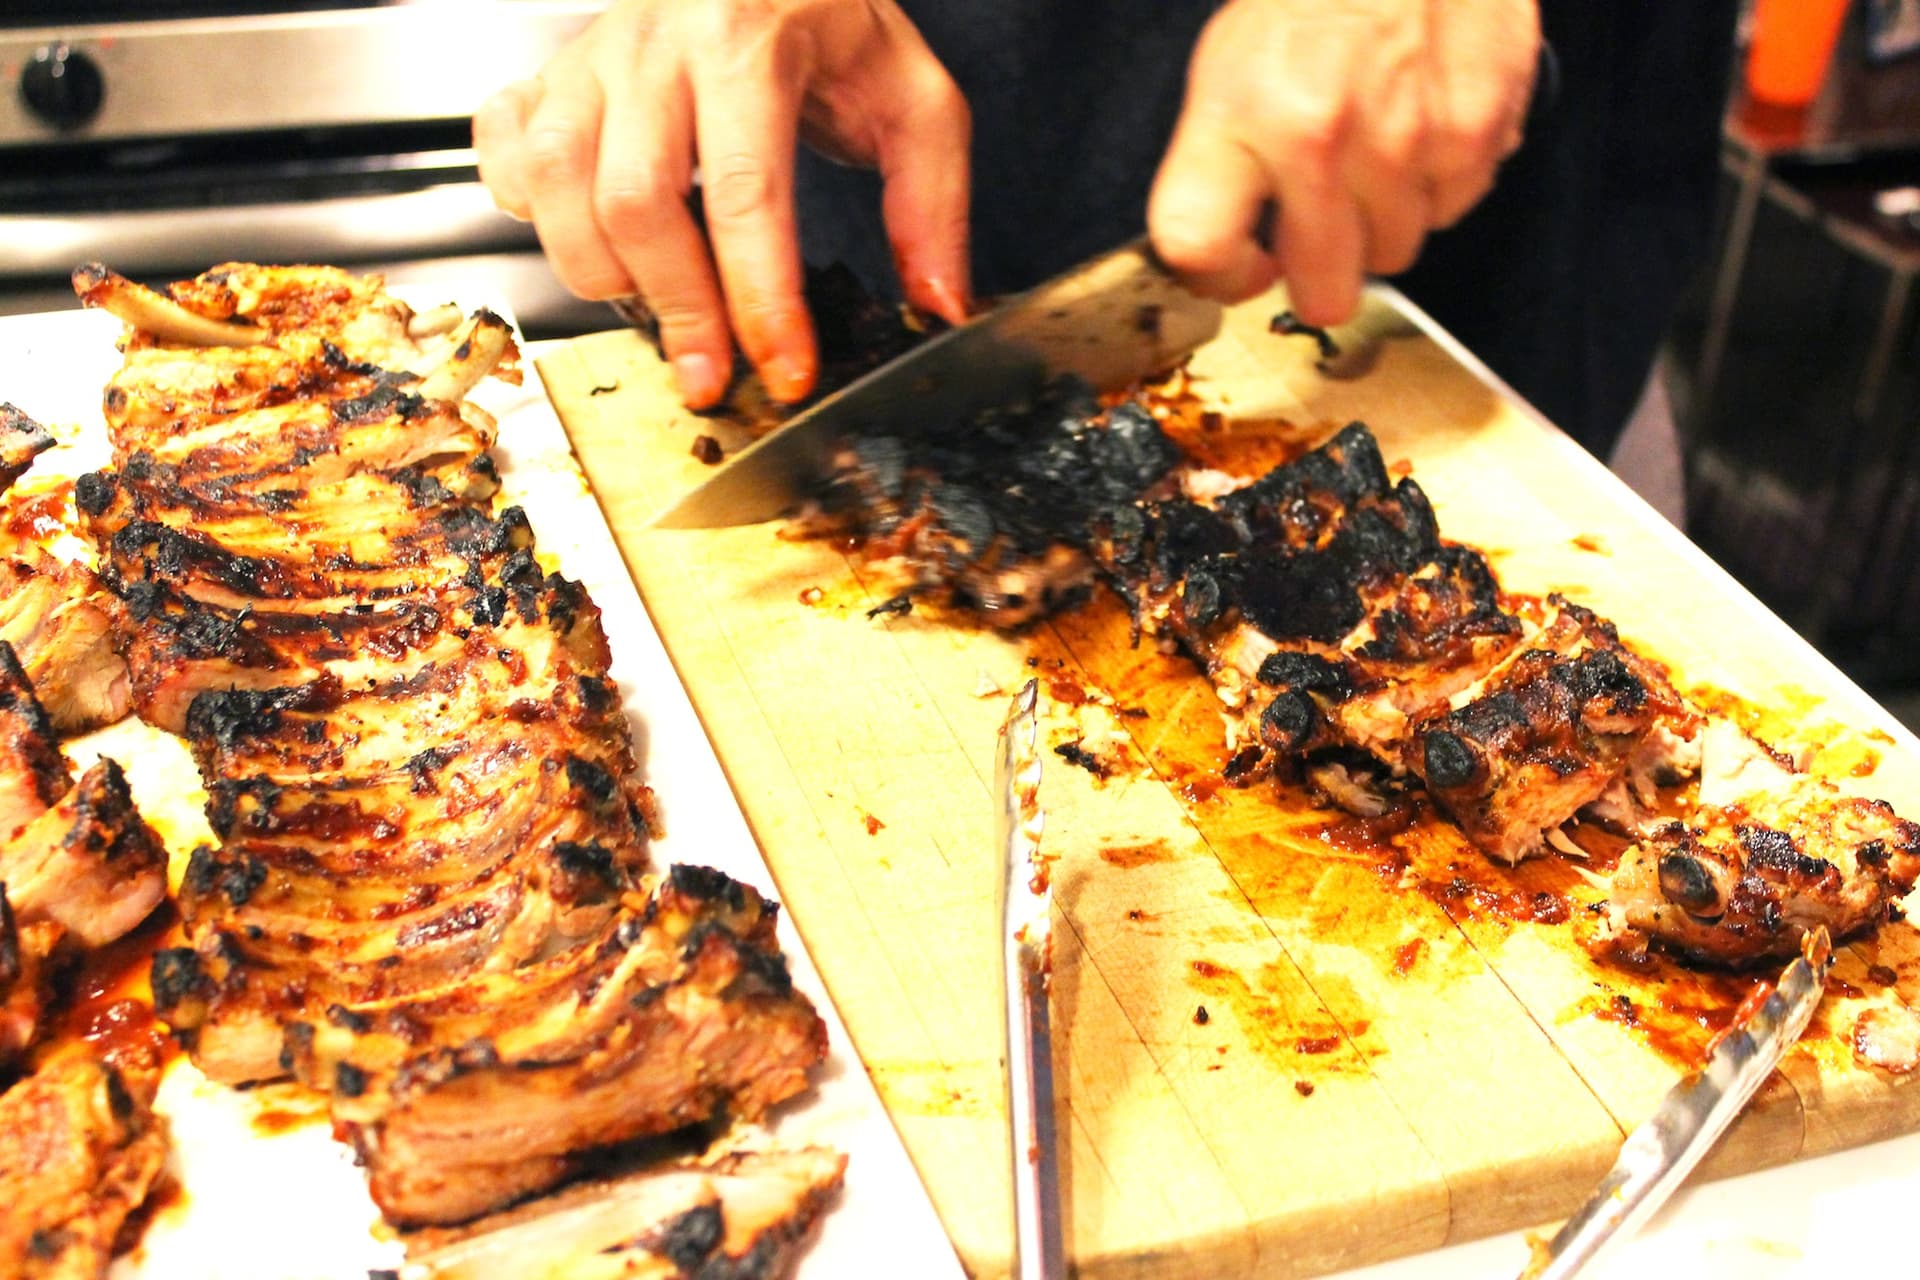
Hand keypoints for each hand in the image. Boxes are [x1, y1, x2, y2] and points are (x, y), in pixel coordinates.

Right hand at [474, 0, 971, 408]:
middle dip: (677, 310)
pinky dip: (527, 213)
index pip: (746, 193)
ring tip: (661, 305)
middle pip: (635, 204)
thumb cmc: (830, 17)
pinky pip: (503, 154)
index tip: (784, 369)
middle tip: (713, 374)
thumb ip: (932, 201)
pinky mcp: (548, 73)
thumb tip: (934, 304)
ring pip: (553, 188)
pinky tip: (586, 235)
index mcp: (749, 38)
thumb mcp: (912, 96)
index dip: (761, 299)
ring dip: (601, 273)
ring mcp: (589, 57)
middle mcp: (654, 41)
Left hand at [1148, 0, 1539, 325]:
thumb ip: (1222, 167)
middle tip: (1319, 243)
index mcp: (1238, 114)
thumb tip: (1233, 253)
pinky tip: (1420, 129)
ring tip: (1373, 155)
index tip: (1243, 269)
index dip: (1220, 278)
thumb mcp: (1227, 69)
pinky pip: (1450, 210)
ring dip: (1381, 223)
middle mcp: (1317, 136)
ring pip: (1393, 254)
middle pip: (1323, 289)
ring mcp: (1403, 141)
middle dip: (1319, 280)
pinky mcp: (1473, 134)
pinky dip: (1436, 185)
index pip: (1200, 246)